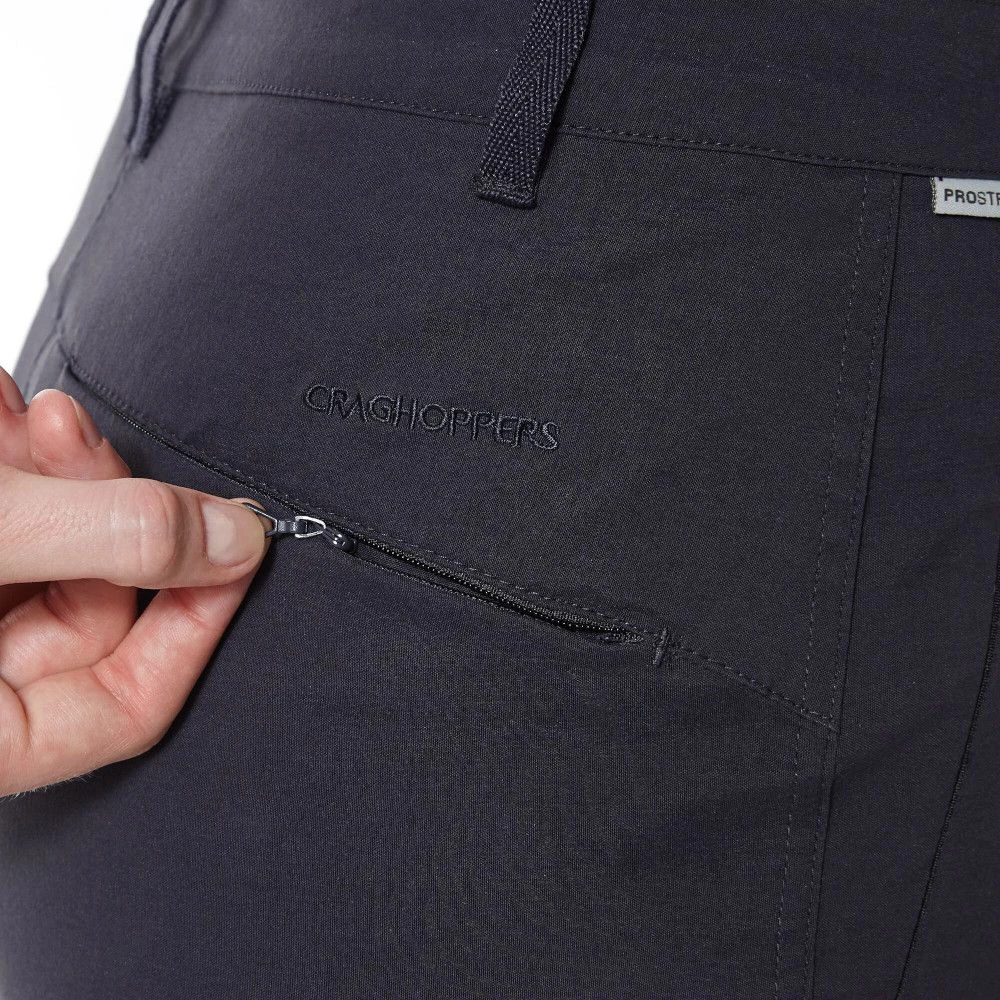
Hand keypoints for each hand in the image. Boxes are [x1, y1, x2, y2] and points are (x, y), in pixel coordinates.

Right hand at [0, 366, 270, 795]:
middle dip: (98, 502)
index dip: (198, 621)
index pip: (127, 705)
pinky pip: (16, 520)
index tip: (243, 545)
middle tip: (72, 432)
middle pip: (98, 604)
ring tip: (11, 412)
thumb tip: (234, 537)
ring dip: (48, 467)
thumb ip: (108, 536)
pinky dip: (12, 461)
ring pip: (58, 551)